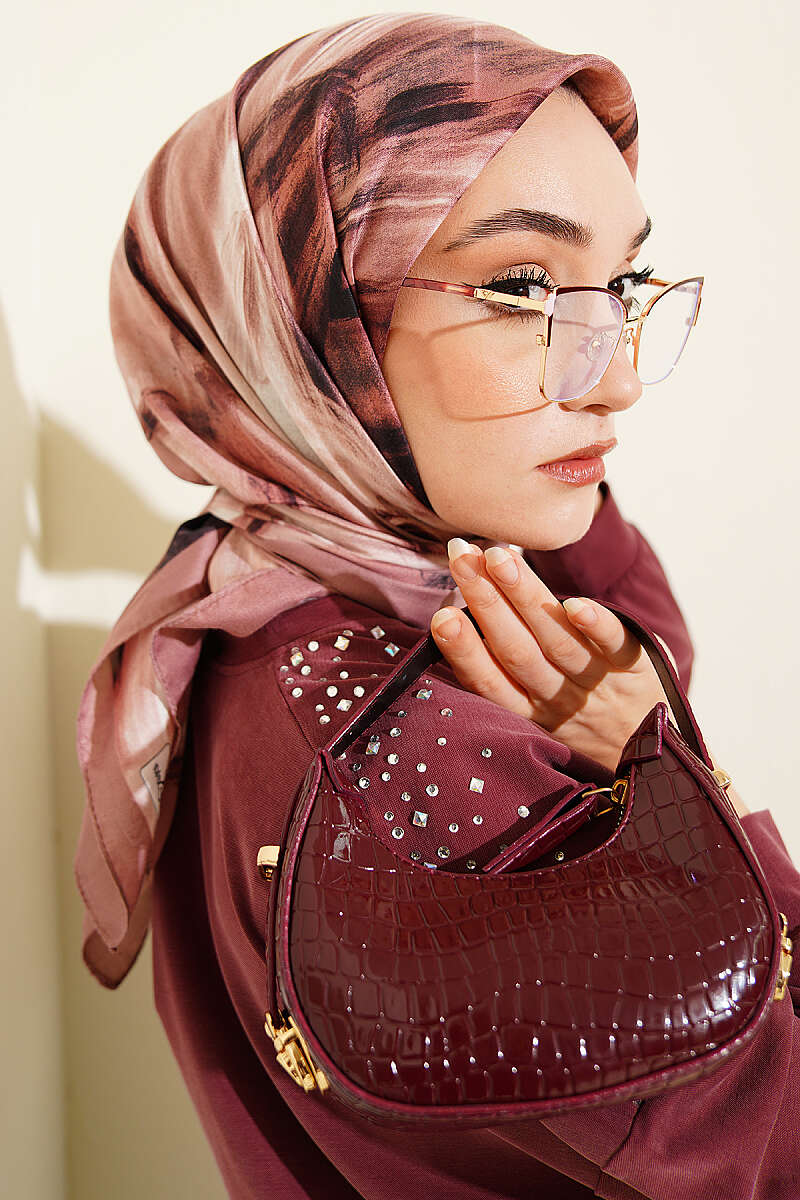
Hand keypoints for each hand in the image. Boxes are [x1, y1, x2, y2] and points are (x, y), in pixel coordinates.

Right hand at [431, 540, 670, 773]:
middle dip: (486, 603)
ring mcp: (598, 683)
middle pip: (518, 652)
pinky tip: (574, 603)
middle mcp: (560, 699)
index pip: (489, 681)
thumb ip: (503, 669)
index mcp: (528, 711)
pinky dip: (596, 626)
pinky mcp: (637, 667)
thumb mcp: (538, 712)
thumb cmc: (584, 721)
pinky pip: (616, 646)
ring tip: (499, 557)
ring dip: (525, 597)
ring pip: (557, 641)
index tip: (441, 617)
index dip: (464, 651)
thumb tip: (456, 611)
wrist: (653, 753)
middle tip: (461, 557)